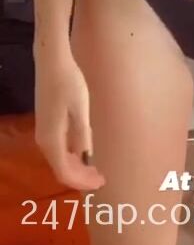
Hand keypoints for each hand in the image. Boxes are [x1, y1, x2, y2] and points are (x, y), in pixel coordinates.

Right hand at [34, 53, 104, 190]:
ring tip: (94, 168)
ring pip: (58, 159)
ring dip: (76, 166)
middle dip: (80, 177)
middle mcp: (43, 140)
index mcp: (52, 140)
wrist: (51, 62)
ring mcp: (42, 132)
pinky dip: (70, 155)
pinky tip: (82, 151)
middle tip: (100, 177)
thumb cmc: (69, 83)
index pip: (65, 173)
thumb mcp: (80, 110)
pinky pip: (57, 149)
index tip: (101, 182)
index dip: (82, 182)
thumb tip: (86, 157)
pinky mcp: (45, 123)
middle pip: (60, 168)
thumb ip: (82, 135)